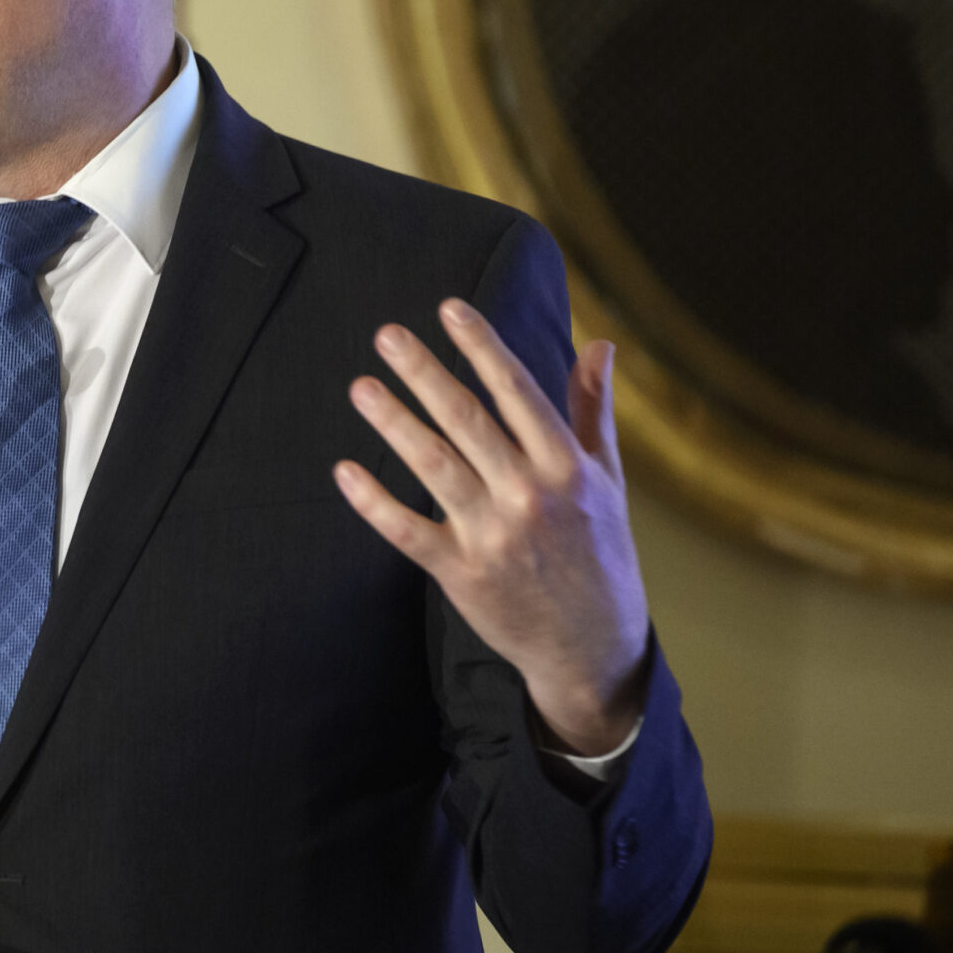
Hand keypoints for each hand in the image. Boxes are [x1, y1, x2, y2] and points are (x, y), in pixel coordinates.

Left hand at [333, 299, 648, 755]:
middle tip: (385, 333)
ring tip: (360, 386)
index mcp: (567, 466)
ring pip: (434, 466)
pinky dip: (374, 502)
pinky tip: (344, 471)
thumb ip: (593, 410)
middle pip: (468, 420)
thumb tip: (600, 345)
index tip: (449, 308)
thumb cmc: (600, 550)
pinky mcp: (461, 572)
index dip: (483, 347)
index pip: (518, 392)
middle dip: (425, 372)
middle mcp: (530, 495)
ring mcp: (493, 535)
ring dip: (394, 423)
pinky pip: (408, 531)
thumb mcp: (608, 478)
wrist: (594, 645)